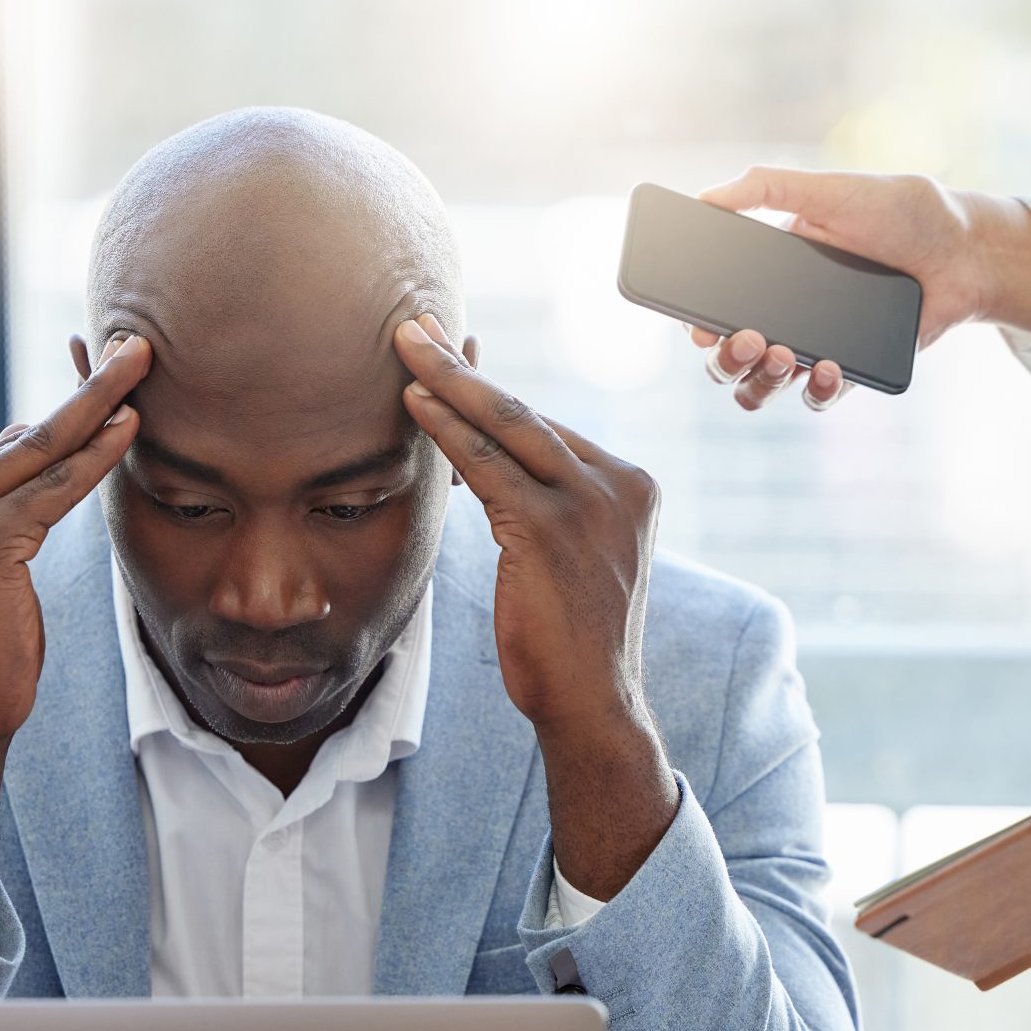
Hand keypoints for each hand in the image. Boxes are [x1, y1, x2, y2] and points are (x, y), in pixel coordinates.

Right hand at [0, 335, 150, 911]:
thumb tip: (25, 453)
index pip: (2, 450)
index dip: (59, 422)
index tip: (103, 382)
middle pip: (22, 434)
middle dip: (84, 389)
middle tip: (133, 347)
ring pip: (40, 450)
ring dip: (97, 404)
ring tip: (140, 365)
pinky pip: (54, 490)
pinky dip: (95, 457)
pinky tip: (130, 429)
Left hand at [394, 314, 675, 898]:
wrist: (593, 705)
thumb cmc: (568, 646)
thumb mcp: (572, 564)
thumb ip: (547, 512)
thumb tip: (489, 471)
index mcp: (630, 486)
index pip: (545, 427)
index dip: (487, 394)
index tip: (445, 357)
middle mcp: (619, 483)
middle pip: (526, 411)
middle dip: (462, 366)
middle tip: (412, 325)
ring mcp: (590, 503)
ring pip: (506, 425)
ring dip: (445, 382)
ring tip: (401, 345)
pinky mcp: (552, 528)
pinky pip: (487, 466)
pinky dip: (446, 430)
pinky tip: (412, 405)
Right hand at [685, 168, 1030, 411]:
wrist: (967, 249)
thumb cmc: (902, 212)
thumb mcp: (831, 189)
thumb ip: (767, 187)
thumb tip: (706, 195)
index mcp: (767, 277)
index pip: (714, 310)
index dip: (697, 327)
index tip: (700, 325)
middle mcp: (784, 317)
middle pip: (728, 361)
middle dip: (725, 359)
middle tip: (748, 338)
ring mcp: (815, 347)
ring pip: (761, 388)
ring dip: (760, 381)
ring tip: (784, 354)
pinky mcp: (851, 370)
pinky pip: (817, 397)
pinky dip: (815, 389)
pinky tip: (829, 366)